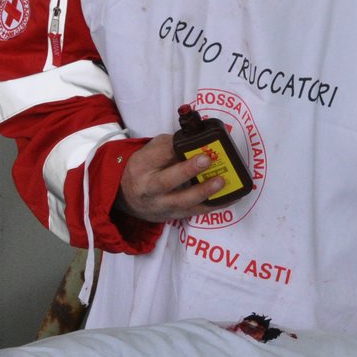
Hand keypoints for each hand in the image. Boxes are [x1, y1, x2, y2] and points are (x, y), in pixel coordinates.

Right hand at [113, 133, 228, 222]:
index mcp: (141, 166)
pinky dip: (213, 205)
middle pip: (165, 182)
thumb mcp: (150, 151)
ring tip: (221, 181)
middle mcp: (148, 189)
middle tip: (207, 159)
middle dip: (187, 171)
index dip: (174, 148)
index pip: (156, 156)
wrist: (127, 197)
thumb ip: (169, 145)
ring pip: (180, 202)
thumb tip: (196, 140)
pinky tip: (229, 197)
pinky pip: (194, 212)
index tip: (192, 140)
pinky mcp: (173, 216)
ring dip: (203, 191)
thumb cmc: (145, 168)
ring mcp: (160, 205)